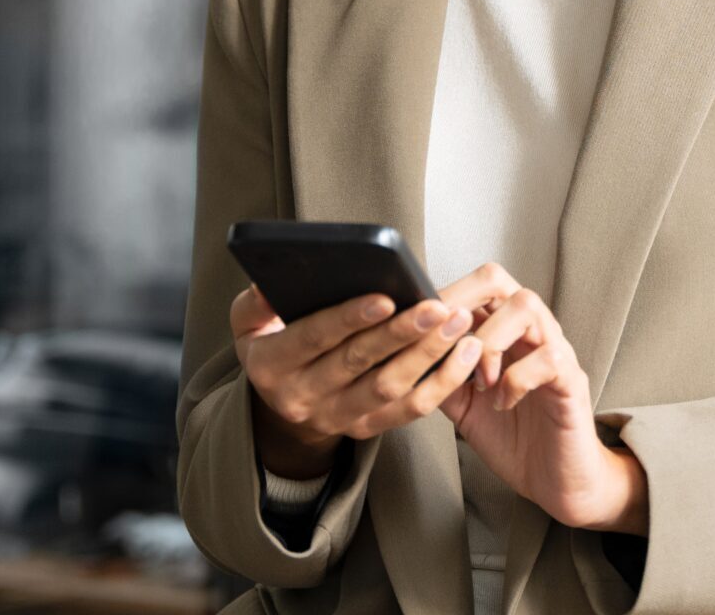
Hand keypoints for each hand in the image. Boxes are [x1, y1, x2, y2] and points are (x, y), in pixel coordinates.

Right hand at [231, 283, 484, 479]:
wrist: (281, 404)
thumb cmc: (273, 344)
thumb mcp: (248, 323)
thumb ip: (254, 304)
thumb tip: (269, 285)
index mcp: (270, 366)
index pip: (312, 339)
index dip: (349, 319)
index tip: (386, 297)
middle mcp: (302, 398)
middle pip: (358, 364)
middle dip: (402, 334)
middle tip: (439, 306)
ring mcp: (336, 418)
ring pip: (390, 389)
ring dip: (428, 355)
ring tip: (459, 323)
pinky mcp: (365, 430)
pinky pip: (410, 411)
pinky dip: (442, 383)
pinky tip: (465, 353)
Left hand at [434, 264, 648, 534]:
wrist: (553, 481)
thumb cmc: (511, 436)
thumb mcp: (460, 402)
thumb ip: (439, 373)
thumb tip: (401, 353)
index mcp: (501, 330)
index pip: (470, 285)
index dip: (440, 297)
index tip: (416, 326)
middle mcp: (528, 330)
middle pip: (497, 280)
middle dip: (460, 302)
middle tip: (445, 340)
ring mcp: (554, 350)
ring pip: (524, 306)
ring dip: (490, 339)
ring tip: (479, 379)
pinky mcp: (571, 380)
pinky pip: (547, 358)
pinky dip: (515, 379)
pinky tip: (501, 402)